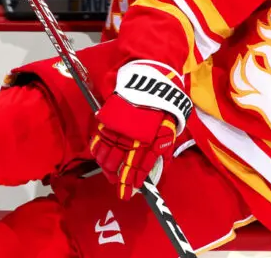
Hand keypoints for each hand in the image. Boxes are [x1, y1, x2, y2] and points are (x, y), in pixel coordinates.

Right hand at [89, 61, 191, 199]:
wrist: (151, 76)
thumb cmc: (165, 103)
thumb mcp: (172, 127)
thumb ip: (164, 149)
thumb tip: (159, 168)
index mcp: (149, 139)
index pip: (138, 167)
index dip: (133, 182)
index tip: (130, 193)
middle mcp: (131, 136)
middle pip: (121, 164)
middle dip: (119, 179)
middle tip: (119, 189)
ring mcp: (117, 127)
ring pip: (107, 154)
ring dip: (107, 168)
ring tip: (110, 176)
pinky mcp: (108, 118)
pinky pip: (99, 139)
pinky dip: (99, 151)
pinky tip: (100, 158)